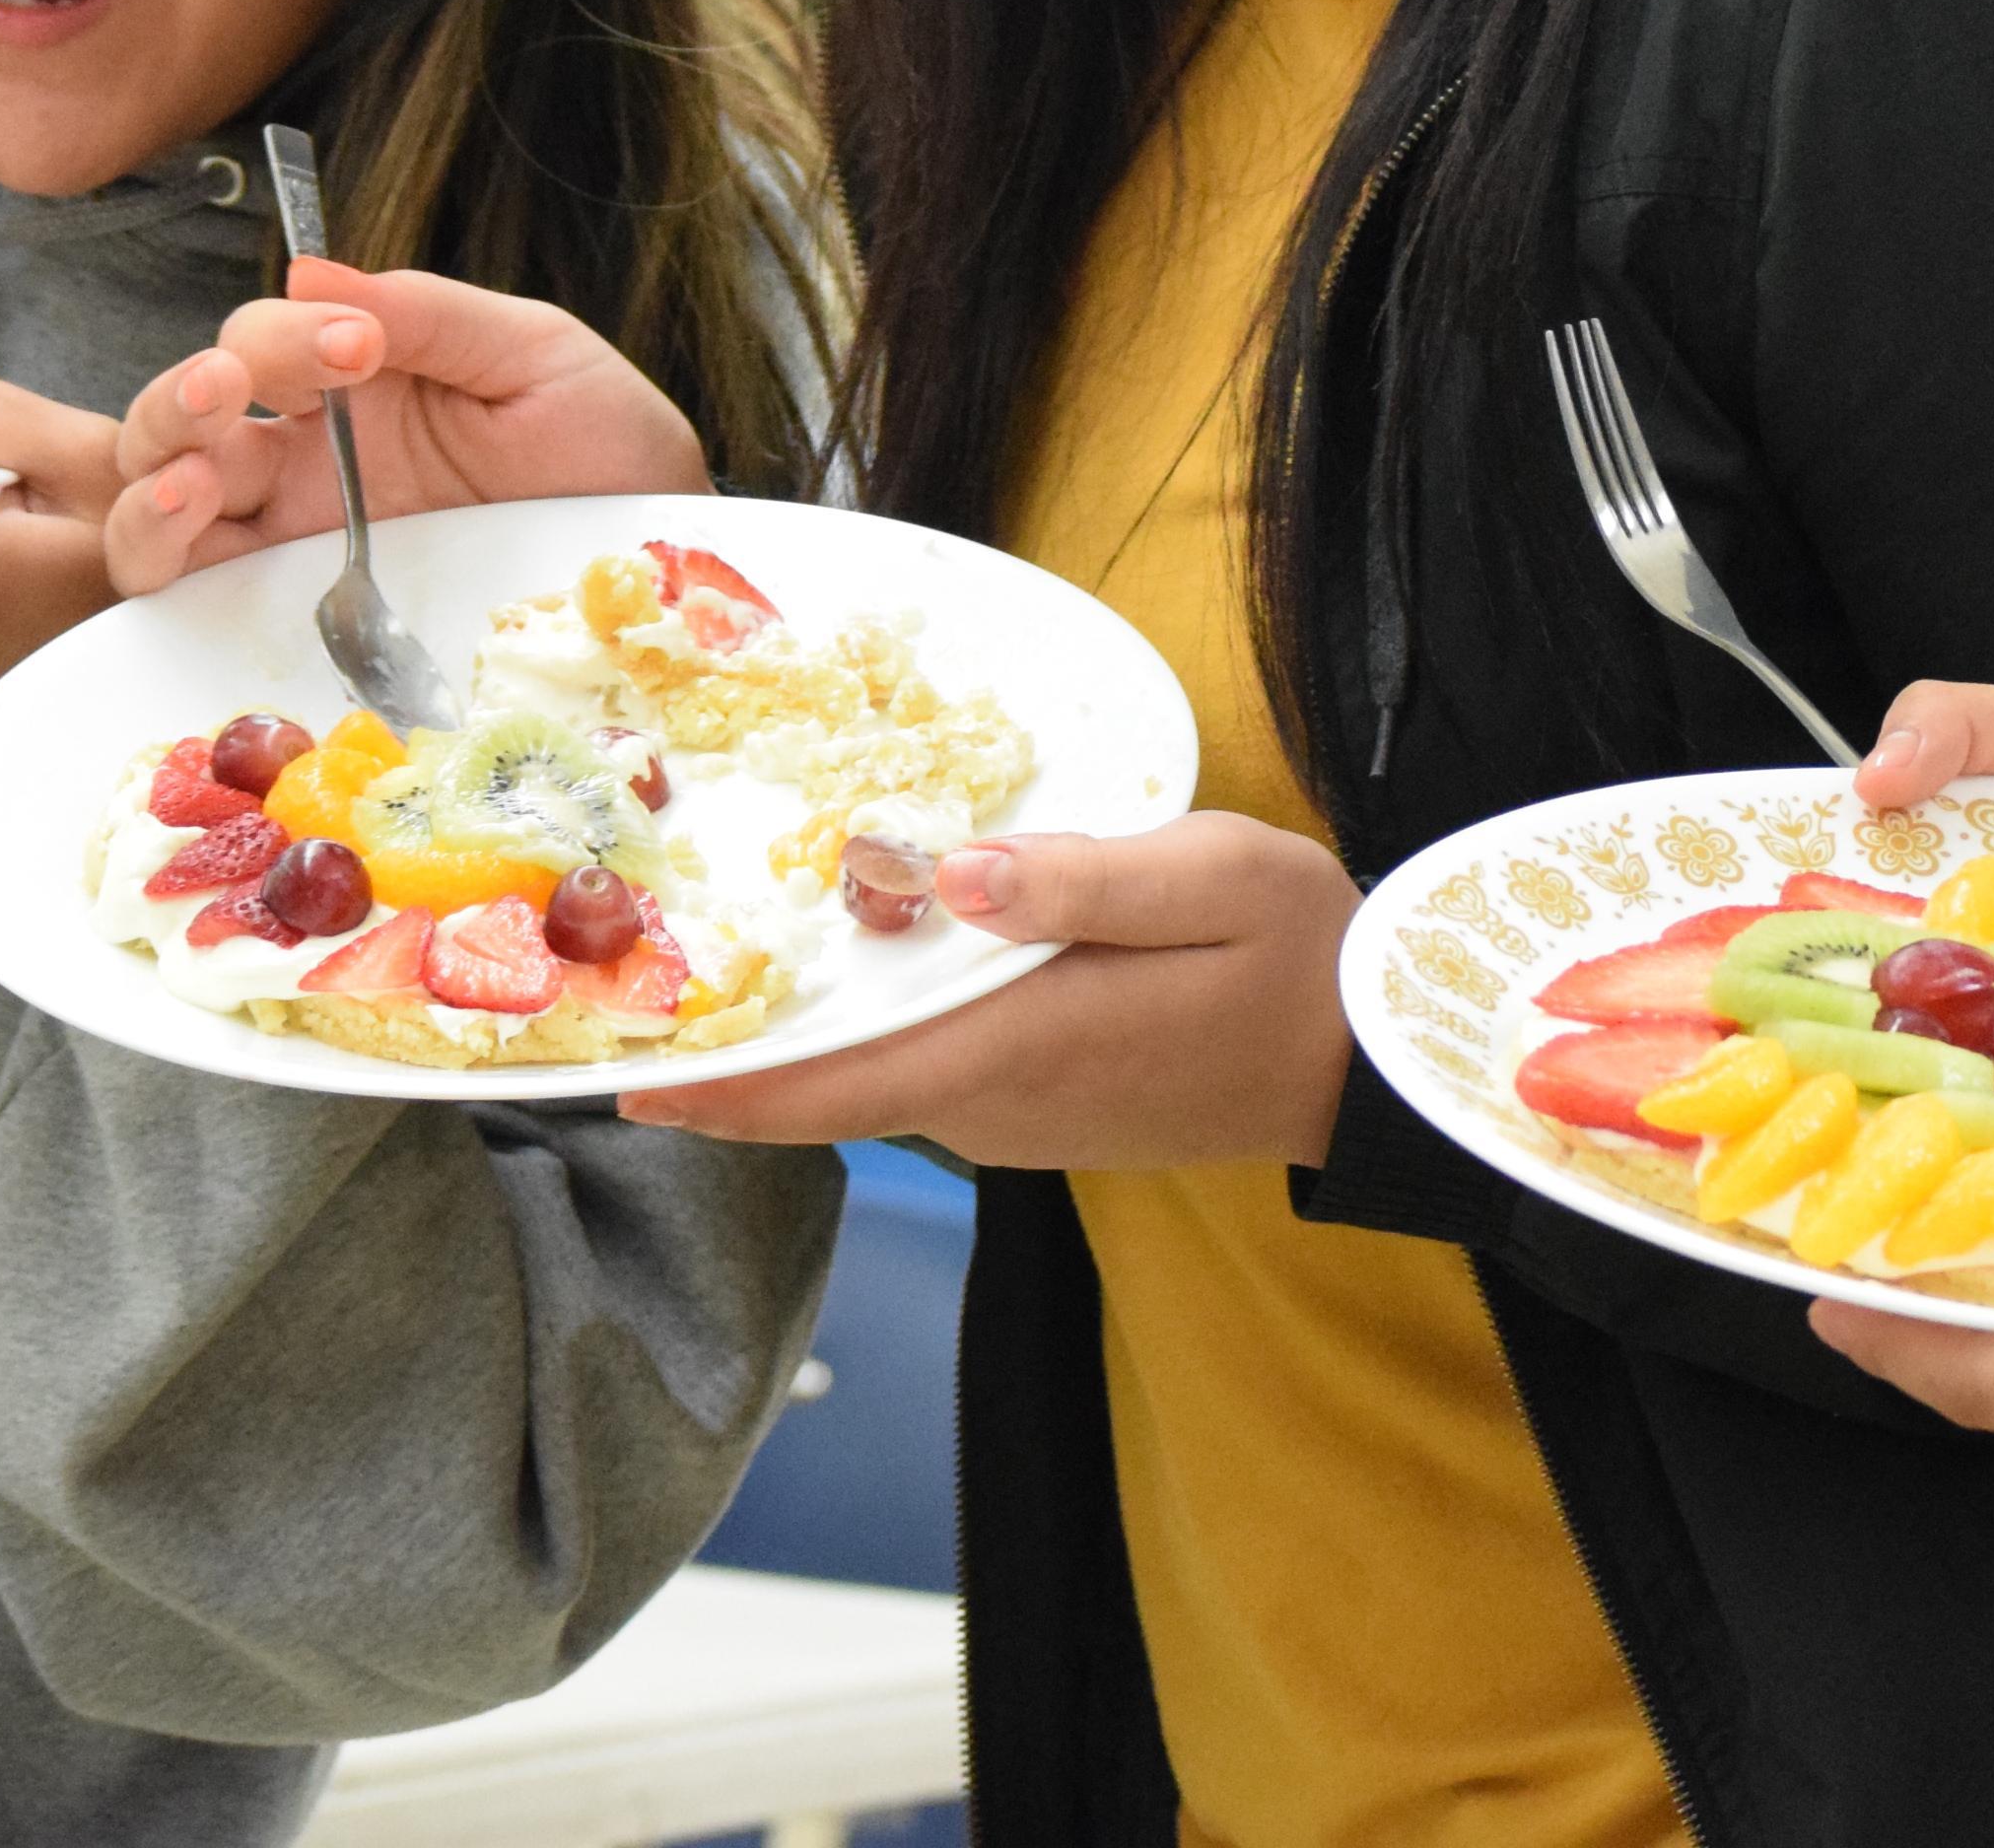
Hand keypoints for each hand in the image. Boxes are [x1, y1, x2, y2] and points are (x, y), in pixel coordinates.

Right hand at [103, 263, 710, 592]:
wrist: (663, 576)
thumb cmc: (605, 454)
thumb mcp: (535, 357)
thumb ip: (427, 313)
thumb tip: (308, 269)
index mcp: (353, 386)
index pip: (262, 343)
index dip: (287, 335)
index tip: (359, 344)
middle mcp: (306, 465)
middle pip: (182, 421)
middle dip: (182, 397)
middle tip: (228, 386)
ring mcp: (295, 545)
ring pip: (163, 509)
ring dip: (151, 484)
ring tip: (189, 478)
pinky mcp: (302, 622)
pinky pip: (195, 599)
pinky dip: (159, 563)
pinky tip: (186, 533)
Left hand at [617, 813, 1359, 1170]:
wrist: (1369, 1063)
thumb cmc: (1296, 955)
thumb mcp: (1208, 878)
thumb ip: (1075, 879)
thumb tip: (941, 877)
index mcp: (1020, 1049)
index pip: (836, 1087)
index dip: (724, 1086)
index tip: (624, 1075)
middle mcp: (995, 1103)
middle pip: (834, 1082)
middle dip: (737, 1040)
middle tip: (637, 969)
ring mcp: (1015, 1115)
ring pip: (875, 1074)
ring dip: (802, 1026)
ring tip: (715, 949)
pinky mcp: (1038, 1105)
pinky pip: (923, 1068)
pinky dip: (870, 1025)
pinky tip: (852, 958)